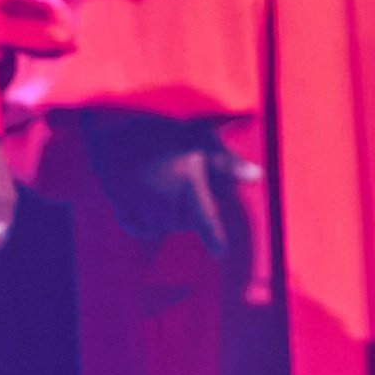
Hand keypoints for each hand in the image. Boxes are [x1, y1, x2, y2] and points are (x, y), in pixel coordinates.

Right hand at [84, 109, 247, 256]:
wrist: (117, 121)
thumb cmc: (164, 128)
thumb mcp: (201, 139)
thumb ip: (227, 163)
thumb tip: (257, 176)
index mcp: (187, 182)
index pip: (206, 220)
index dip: (214, 239)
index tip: (221, 253)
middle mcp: (164, 198)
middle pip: (183, 223)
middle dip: (186, 212)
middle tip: (179, 185)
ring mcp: (140, 204)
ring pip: (160, 228)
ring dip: (165, 218)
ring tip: (161, 189)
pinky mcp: (120, 205)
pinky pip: (137, 228)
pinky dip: (144, 223)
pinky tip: (146, 203)